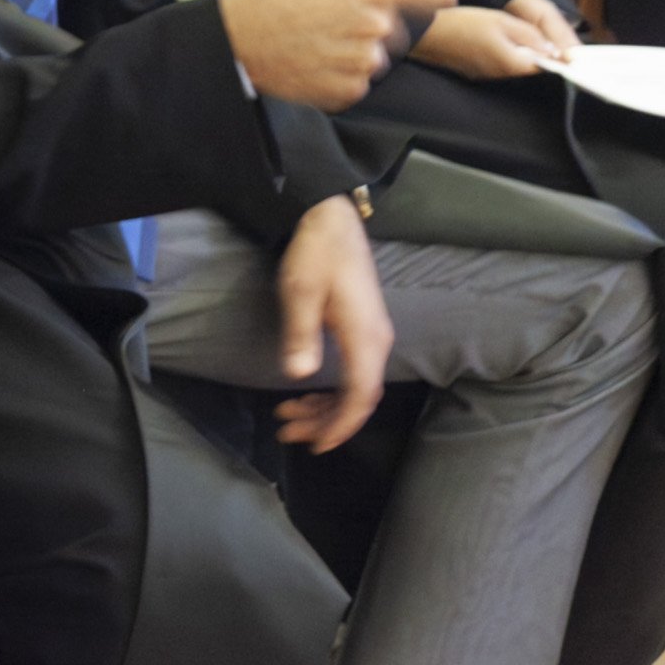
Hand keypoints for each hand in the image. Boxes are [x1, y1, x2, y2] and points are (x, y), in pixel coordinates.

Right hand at [218, 0, 450, 108]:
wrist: (233, 41)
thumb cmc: (266, 1)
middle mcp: (375, 25)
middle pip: (396, 29)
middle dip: (370, 28)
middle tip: (332, 26)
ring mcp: (363, 61)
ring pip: (375, 58)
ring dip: (353, 54)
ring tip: (317, 46)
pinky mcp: (348, 90)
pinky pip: (357, 83)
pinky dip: (339, 77)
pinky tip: (312, 65)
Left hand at [272, 192, 393, 450]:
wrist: (330, 219)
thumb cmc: (315, 254)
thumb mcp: (299, 293)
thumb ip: (301, 335)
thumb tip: (300, 376)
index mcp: (365, 338)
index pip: (360, 397)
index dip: (339, 426)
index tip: (315, 445)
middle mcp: (377, 342)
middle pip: (359, 398)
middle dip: (325, 422)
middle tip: (287, 432)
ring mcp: (373, 335)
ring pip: (356, 387)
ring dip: (325, 407)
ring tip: (288, 417)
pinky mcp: (364, 329)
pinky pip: (354, 372)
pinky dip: (330, 389)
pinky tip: (306, 392)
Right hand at [410, 0, 569, 80]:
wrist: (426, 34)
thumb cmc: (460, 25)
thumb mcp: (502, 21)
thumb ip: (530, 36)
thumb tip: (552, 50)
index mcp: (511, 64)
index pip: (546, 69)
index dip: (559, 60)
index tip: (567, 53)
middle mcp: (501, 76)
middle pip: (532, 70)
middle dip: (542, 56)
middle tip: (545, 40)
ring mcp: (488, 77)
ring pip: (517, 68)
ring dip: (524, 56)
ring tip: (519, 38)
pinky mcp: (478, 74)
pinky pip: (501, 67)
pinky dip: (507, 56)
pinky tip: (498, 41)